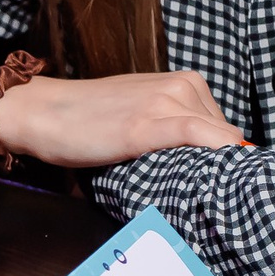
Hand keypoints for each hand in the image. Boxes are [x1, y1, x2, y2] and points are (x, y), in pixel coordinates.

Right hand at [0, 71, 245, 167]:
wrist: (46, 112)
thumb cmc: (94, 118)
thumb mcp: (146, 112)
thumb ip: (179, 124)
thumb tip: (214, 156)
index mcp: (185, 83)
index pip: (227, 128)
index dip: (228, 158)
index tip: (227, 183)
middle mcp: (181, 87)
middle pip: (226, 135)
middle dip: (224, 163)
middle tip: (213, 191)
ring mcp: (164, 103)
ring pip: (218, 137)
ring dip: (220, 166)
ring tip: (206, 192)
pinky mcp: (146, 124)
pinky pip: (195, 134)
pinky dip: (214, 152)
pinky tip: (218, 175)